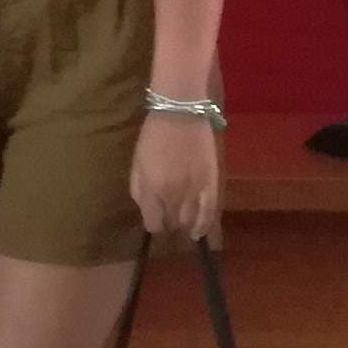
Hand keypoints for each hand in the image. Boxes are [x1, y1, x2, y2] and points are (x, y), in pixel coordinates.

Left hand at [131, 111, 222, 244]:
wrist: (181, 114)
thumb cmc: (153, 136)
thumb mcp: (136, 163)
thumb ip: (138, 188)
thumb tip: (145, 207)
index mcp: (151, 189)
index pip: (153, 223)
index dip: (154, 224)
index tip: (155, 220)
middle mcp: (172, 195)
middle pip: (172, 223)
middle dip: (169, 223)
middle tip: (169, 218)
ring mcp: (194, 191)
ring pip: (190, 221)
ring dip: (186, 225)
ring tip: (185, 227)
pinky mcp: (211, 184)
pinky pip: (210, 212)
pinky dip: (205, 225)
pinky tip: (200, 232)